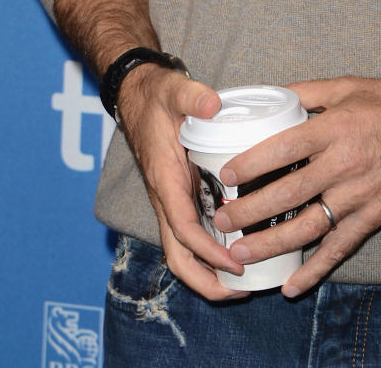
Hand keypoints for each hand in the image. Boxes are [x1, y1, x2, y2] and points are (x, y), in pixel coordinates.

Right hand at [117, 67, 249, 299]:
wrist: (137, 93)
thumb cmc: (157, 95)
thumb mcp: (174, 90)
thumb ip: (193, 97)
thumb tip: (212, 106)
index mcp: (164, 178)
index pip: (182, 227)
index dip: (207, 251)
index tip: (234, 264)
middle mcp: (165, 197)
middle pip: (178, 255)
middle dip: (205, 281)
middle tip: (241, 291)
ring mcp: (171, 199)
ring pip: (182, 250)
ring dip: (206, 273)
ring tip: (242, 284)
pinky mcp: (179, 195)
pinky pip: (190, 233)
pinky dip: (208, 252)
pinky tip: (236, 252)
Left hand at [211, 76, 380, 296]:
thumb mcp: (351, 86)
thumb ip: (309, 91)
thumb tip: (271, 94)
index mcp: (335, 127)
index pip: (281, 148)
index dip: (250, 163)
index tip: (226, 175)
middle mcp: (345, 164)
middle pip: (286, 194)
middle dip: (248, 211)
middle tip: (220, 219)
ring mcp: (360, 194)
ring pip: (307, 227)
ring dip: (270, 244)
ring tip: (241, 252)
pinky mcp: (375, 216)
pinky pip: (340, 248)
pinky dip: (315, 270)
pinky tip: (292, 285)